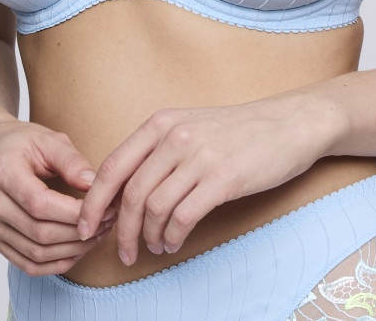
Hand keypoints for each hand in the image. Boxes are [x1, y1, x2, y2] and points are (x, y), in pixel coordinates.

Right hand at [0, 115, 114, 275]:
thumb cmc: (20, 142)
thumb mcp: (48, 139)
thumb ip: (72, 161)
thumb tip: (95, 185)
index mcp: (2, 171)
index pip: (39, 203)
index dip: (74, 212)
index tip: (104, 208)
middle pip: (39, 232)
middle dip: (79, 233)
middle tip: (107, 223)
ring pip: (35, 253)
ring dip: (71, 251)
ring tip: (97, 235)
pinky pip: (27, 264)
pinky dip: (55, 264)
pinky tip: (77, 250)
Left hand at [76, 94, 341, 265]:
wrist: (289, 123)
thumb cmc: (239, 130)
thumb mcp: (190, 126)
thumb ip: (158, 150)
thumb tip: (124, 191)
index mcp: (161, 122)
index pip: (112, 166)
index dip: (94, 202)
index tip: (86, 227)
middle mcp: (175, 136)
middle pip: (130, 193)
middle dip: (120, 231)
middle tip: (123, 253)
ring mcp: (199, 156)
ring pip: (154, 208)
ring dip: (148, 237)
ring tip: (155, 248)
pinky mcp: (223, 178)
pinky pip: (183, 216)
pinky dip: (172, 237)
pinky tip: (174, 242)